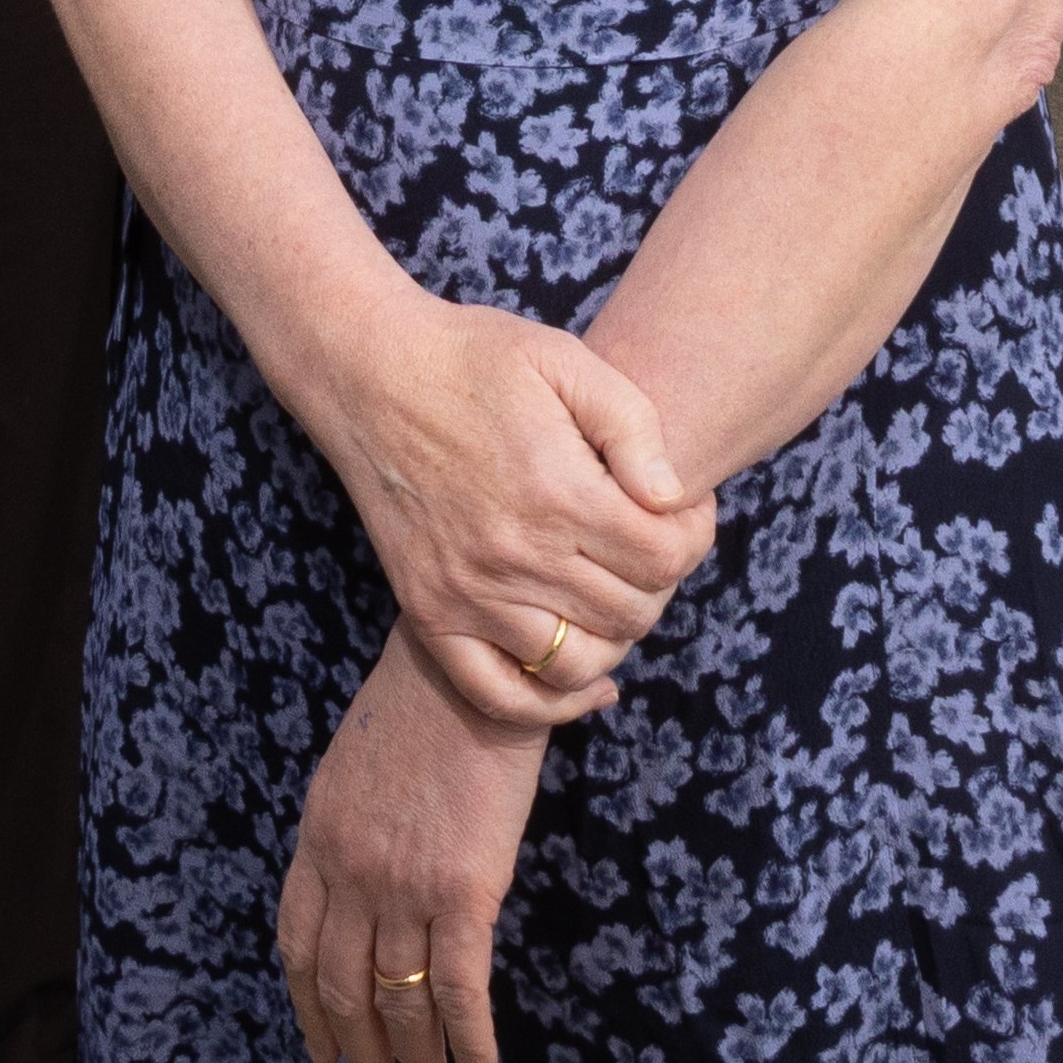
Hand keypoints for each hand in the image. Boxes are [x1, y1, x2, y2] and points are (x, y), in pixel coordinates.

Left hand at [279, 632, 547, 1062]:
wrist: (471, 662)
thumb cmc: (427, 697)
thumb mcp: (357, 763)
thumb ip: (353, 823)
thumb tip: (375, 868)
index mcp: (319, 841)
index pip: (298, 947)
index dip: (310, 1009)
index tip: (322, 1052)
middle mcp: (351, 876)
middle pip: (343, 990)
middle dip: (359, 1057)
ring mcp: (402, 888)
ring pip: (399, 1004)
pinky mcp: (462, 892)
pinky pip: (459, 992)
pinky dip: (470, 1046)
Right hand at [310, 298, 714, 730]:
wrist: (369, 374)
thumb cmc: (476, 358)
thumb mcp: (566, 360)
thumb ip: (634, 426)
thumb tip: (673, 498)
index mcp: (558, 492)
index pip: (665, 558)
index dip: (693, 536)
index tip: (682, 509)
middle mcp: (515, 556)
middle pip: (631, 613)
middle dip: (659, 582)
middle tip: (647, 543)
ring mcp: (469, 595)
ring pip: (575, 662)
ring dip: (613, 636)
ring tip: (612, 590)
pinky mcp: (432, 614)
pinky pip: (499, 695)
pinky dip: (551, 704)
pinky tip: (589, 682)